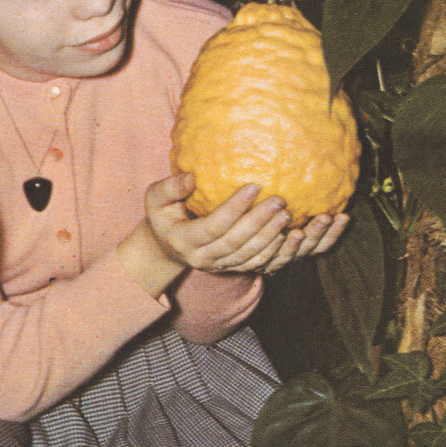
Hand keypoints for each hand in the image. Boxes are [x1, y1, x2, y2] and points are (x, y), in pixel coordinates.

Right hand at [144, 173, 349, 276]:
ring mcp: (218, 266)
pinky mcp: (232, 269)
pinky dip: (274, 253)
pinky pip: (256, 264)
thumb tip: (190, 177)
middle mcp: (202, 258)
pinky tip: (289, 235)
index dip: (235, 208)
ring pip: (249, 256)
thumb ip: (169, 188)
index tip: (255, 185)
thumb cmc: (164, 215)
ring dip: (270, 237)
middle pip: (236, 242)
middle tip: (280, 201)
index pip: (214, 226)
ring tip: (287, 214)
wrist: (167, 248)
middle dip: (259, 222)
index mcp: (185, 240)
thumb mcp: (155, 199)